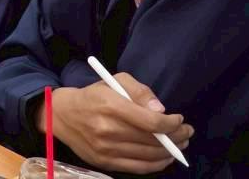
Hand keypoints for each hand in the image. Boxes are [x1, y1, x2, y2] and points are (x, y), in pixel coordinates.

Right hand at [46, 75, 193, 174]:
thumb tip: (161, 111)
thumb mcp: (114, 82)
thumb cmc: (93, 96)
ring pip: (149, 156)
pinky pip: (139, 168)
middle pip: (153, 140)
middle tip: (186, 132)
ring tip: (180, 143)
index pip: (151, 122)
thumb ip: (140, 91)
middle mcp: (108, 130)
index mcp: (111, 106)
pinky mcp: (105, 162)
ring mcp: (107, 149)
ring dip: (170, 152)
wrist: (62, 115)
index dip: (172, 123)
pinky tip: (165, 157)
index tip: (179, 119)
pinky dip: (157, 164)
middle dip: (177, 137)